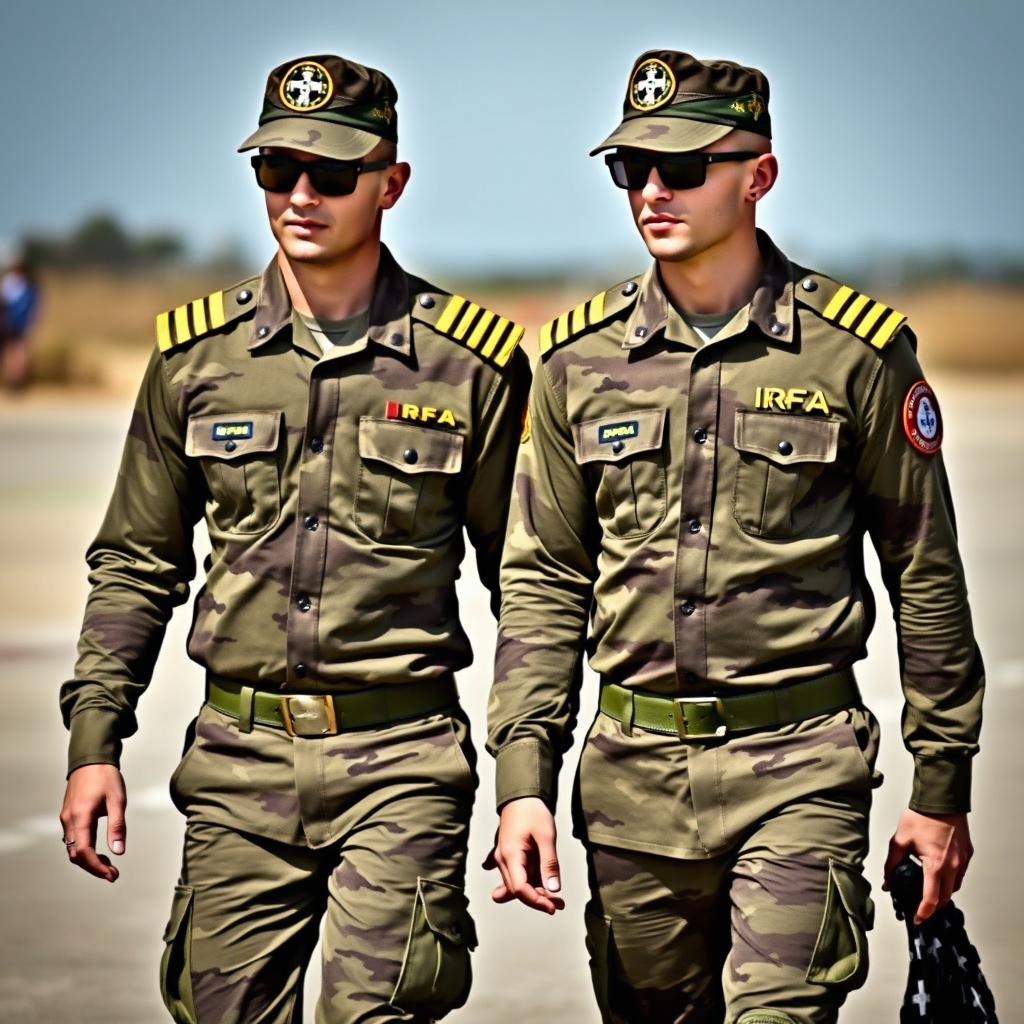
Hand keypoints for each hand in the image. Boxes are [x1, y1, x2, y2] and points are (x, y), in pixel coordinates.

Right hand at [59, 764, 126, 882]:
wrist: (91, 759)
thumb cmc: (105, 777)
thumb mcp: (117, 800)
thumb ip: (117, 826)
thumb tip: (119, 851)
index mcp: (80, 818)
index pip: (83, 852)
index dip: (96, 867)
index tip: (112, 875)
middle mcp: (69, 821)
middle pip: (76, 855)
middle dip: (93, 867)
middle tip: (113, 874)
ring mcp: (67, 818)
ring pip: (73, 848)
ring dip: (89, 860)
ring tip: (109, 864)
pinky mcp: (69, 816)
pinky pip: (73, 839)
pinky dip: (85, 849)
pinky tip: (99, 850)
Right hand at [482, 796, 564, 914]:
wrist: (522, 795)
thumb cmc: (532, 811)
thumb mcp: (546, 836)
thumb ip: (549, 864)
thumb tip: (553, 889)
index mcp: (510, 855)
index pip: (519, 889)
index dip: (536, 901)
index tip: (553, 906)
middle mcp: (503, 860)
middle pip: (517, 890)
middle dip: (538, 899)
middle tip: (559, 903)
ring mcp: (505, 858)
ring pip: (518, 884)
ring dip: (535, 891)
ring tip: (556, 897)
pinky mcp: (510, 856)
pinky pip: (518, 875)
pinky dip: (530, 883)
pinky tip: (541, 889)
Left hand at [882, 808, 972, 923]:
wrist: (940, 800)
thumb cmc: (920, 817)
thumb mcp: (899, 841)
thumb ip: (892, 865)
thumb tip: (887, 881)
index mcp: (936, 865)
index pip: (932, 899)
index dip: (924, 912)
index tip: (917, 918)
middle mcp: (954, 867)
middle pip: (946, 897)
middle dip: (933, 905)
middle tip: (921, 907)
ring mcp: (963, 861)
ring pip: (955, 887)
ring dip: (943, 892)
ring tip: (928, 890)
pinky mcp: (967, 854)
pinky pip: (961, 874)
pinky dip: (951, 879)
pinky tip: (938, 873)